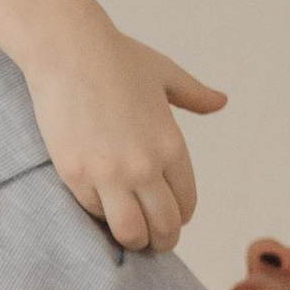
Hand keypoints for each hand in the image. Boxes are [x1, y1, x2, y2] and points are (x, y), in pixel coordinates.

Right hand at [24, 24, 226, 253]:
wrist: (68, 49)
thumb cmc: (116, 57)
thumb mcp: (164, 74)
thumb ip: (194, 95)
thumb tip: (221, 101)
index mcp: (172, 145)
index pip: (186, 204)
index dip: (180, 217)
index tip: (170, 218)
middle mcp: (145, 166)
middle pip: (164, 227)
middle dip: (161, 240)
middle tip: (153, 240)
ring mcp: (110, 174)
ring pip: (130, 233)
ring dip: (133, 240)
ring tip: (129, 236)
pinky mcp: (77, 176)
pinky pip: (94, 213)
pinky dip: (99, 214)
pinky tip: (100, 203)